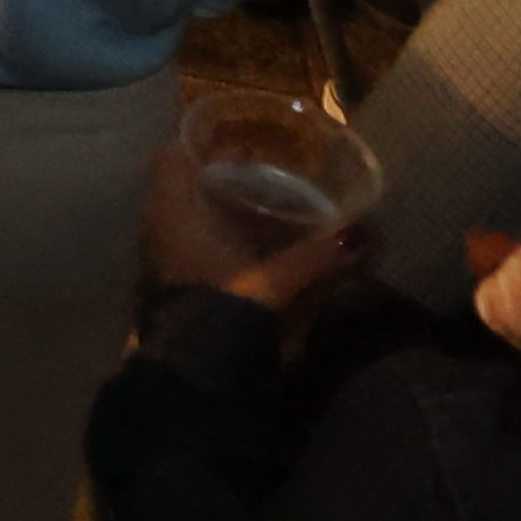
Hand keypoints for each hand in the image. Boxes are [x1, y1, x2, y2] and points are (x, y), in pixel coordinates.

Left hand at [137, 129, 369, 312]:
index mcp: (168, 215)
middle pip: (179, 192)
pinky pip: (190, 257)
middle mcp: (155, 234)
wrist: (189, 382)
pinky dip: (215, 249)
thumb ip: (318, 256)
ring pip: (184, 226)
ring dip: (215, 218)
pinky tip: (249, 258)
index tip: (229, 138)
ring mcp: (158, 268)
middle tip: (259, 173)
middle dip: (215, 181)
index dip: (195, 144)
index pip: (168, 160)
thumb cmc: (219, 314)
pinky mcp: (169, 297)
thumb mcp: (273, 281)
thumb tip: (364, 232)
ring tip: (261, 214)